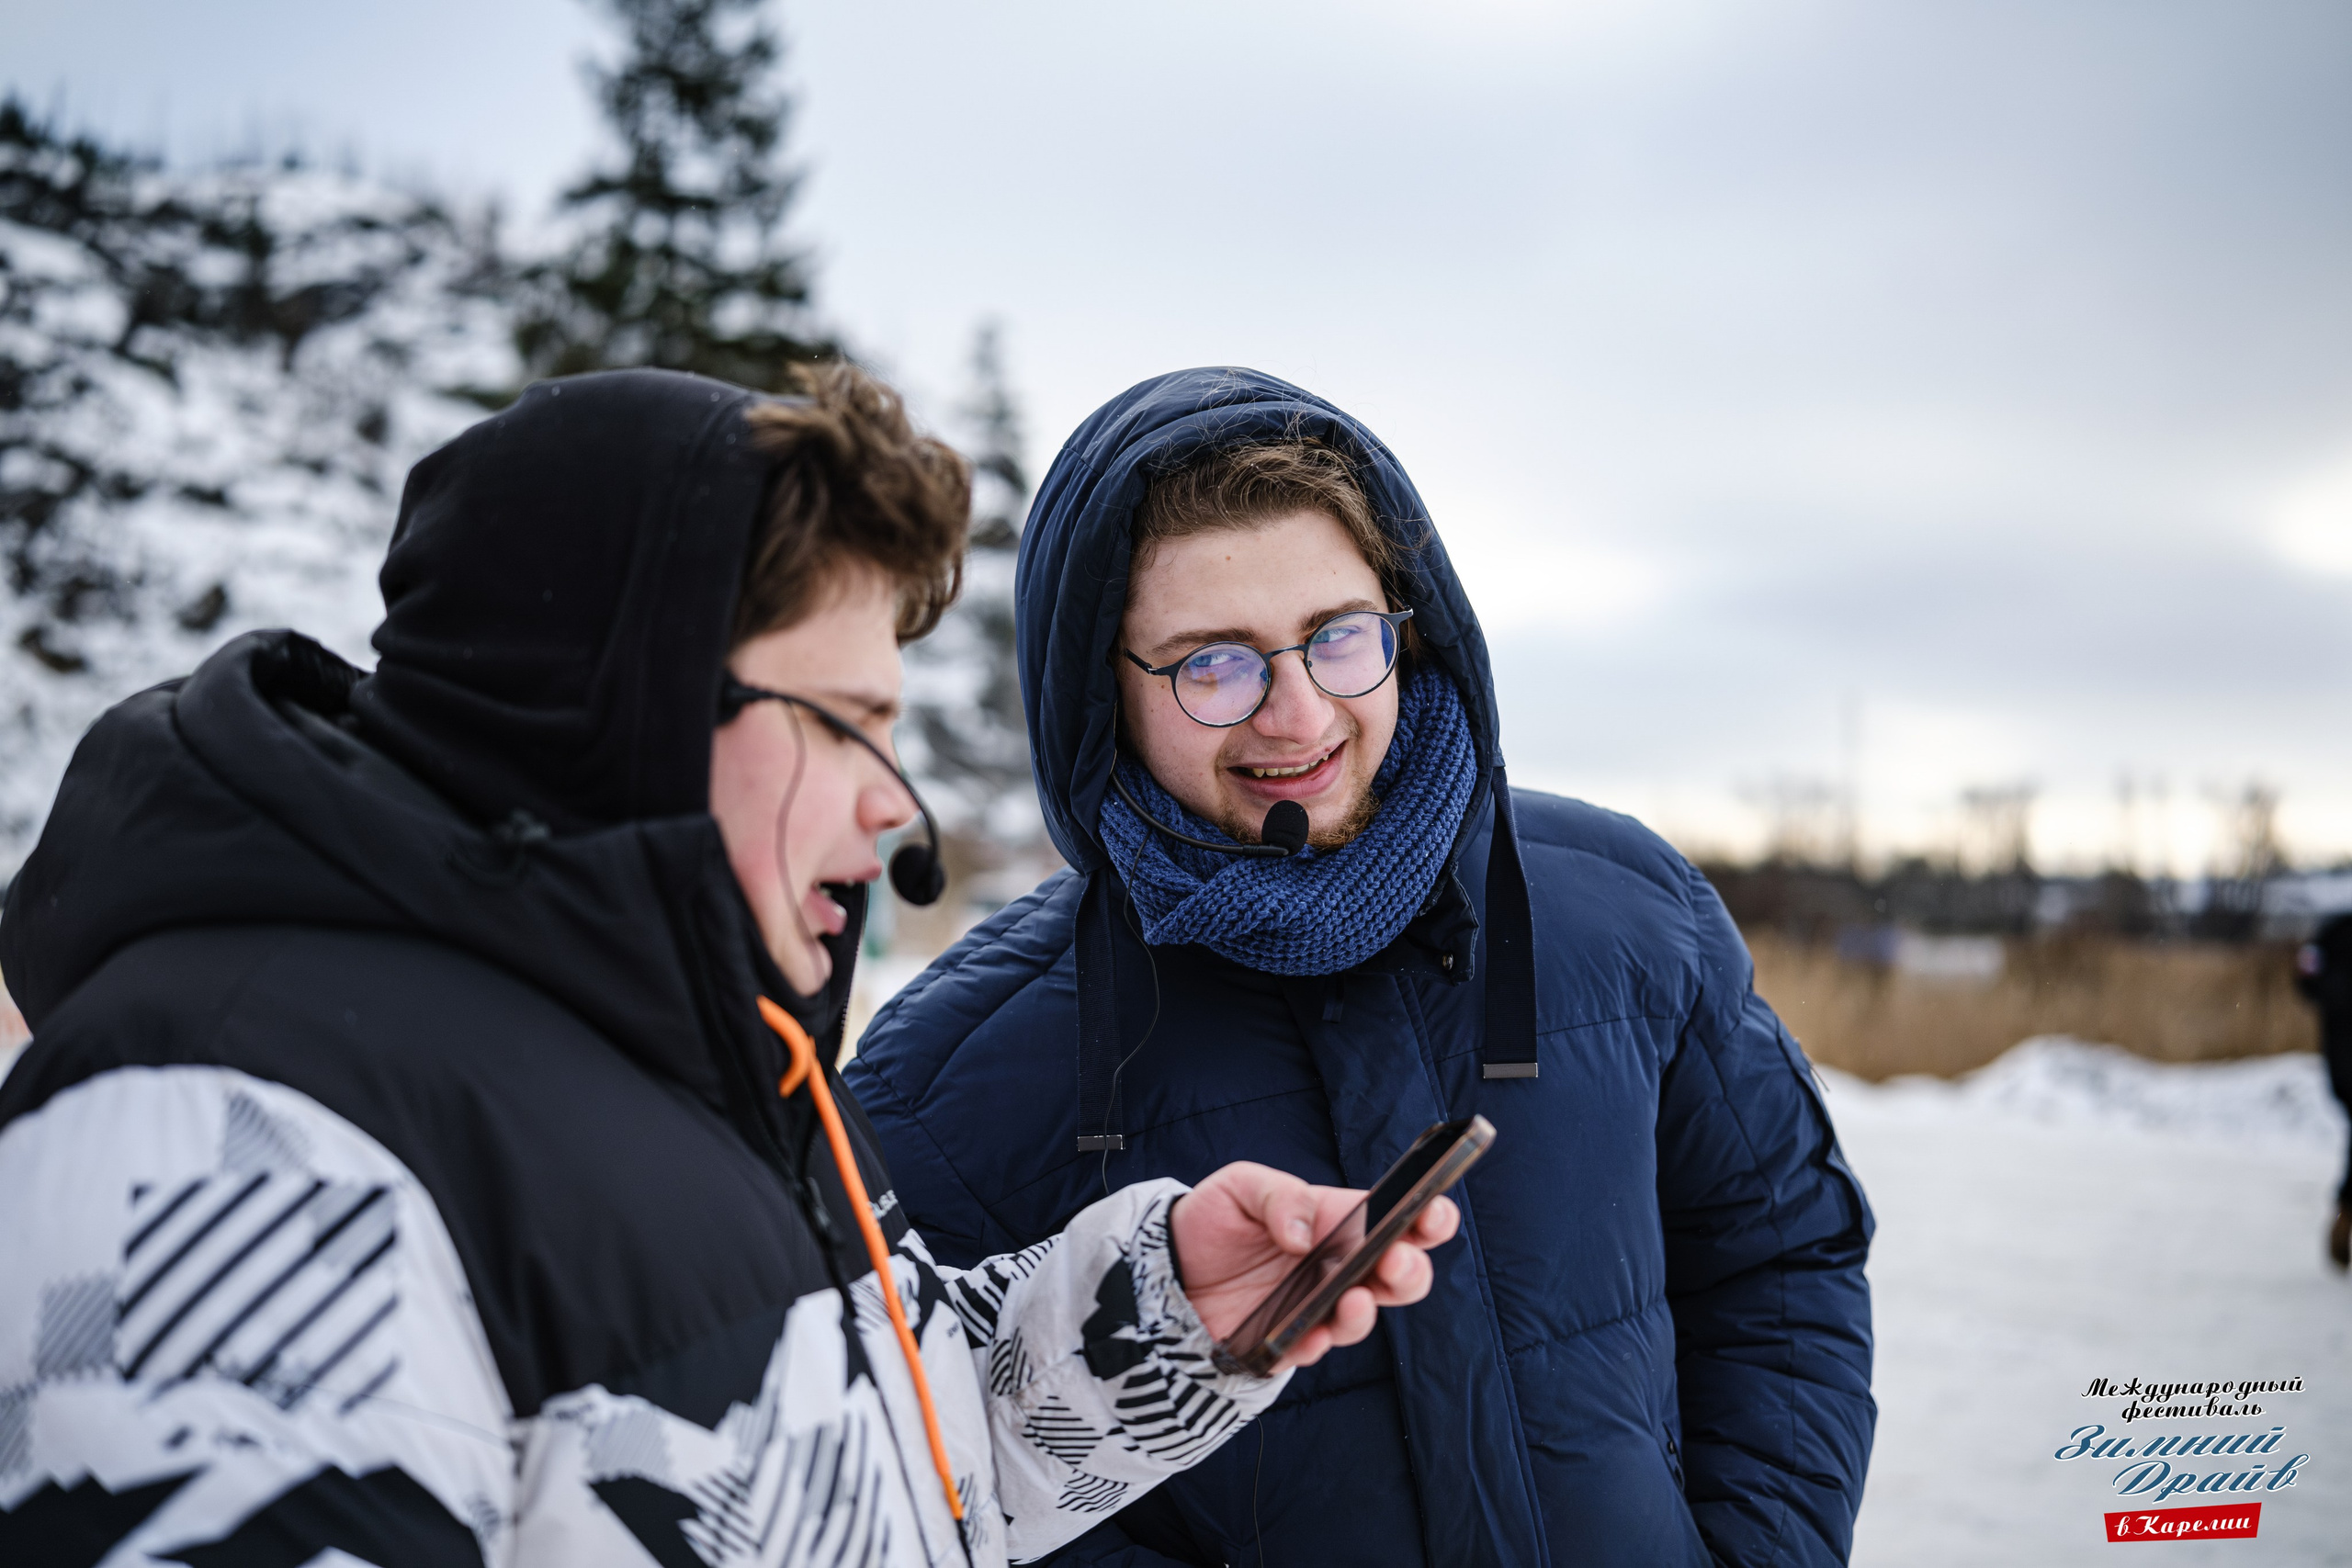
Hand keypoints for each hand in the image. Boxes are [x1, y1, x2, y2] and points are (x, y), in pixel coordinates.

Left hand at [1168, 1162, 1458, 1371]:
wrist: (1165, 1269)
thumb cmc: (1213, 1220)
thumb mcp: (1241, 1186)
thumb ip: (1280, 1197)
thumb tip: (1305, 1235)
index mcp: (1338, 1222)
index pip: (1398, 1221)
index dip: (1428, 1219)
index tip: (1434, 1215)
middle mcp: (1337, 1268)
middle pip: (1399, 1276)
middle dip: (1411, 1270)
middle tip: (1398, 1260)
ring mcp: (1315, 1308)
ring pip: (1362, 1317)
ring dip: (1366, 1312)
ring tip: (1354, 1299)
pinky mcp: (1286, 1342)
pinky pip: (1311, 1349)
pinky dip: (1315, 1343)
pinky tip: (1310, 1333)